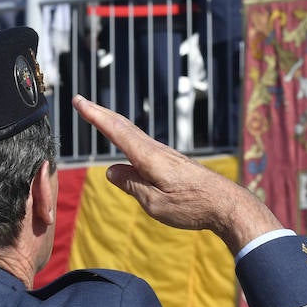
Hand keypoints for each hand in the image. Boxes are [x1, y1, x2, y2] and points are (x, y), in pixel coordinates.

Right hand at [73, 95, 281, 254]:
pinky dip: (129, 138)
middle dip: (100, 113)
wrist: (227, 205)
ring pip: (134, 135)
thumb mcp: (155, 203)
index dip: (95, 115)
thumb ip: (131, 185)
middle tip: (81, 102)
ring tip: (98, 116)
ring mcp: (166, 155)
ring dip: (114, 123)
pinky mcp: (174, 163)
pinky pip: (144, 146)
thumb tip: (111, 171)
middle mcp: (157, 151)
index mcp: (148, 157)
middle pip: (124, 127)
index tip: (78, 101)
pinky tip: (128, 144)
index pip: (115, 131)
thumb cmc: (193, 206)